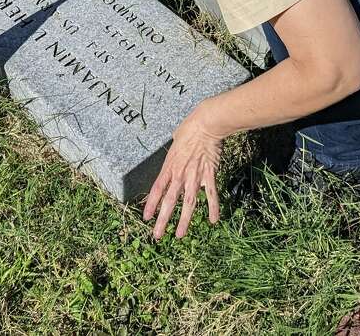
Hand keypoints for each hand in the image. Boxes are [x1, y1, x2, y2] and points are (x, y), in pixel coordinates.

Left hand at [143, 104, 222, 239]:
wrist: (207, 124)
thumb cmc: (190, 128)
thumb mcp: (175, 141)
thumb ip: (175, 154)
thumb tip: (176, 153)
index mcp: (170, 166)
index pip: (157, 189)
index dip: (151, 205)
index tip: (146, 218)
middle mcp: (180, 174)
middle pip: (169, 201)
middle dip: (163, 220)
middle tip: (157, 235)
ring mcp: (195, 176)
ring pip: (188, 203)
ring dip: (184, 220)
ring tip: (179, 235)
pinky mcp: (209, 175)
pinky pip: (211, 195)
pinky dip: (213, 208)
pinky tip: (213, 221)